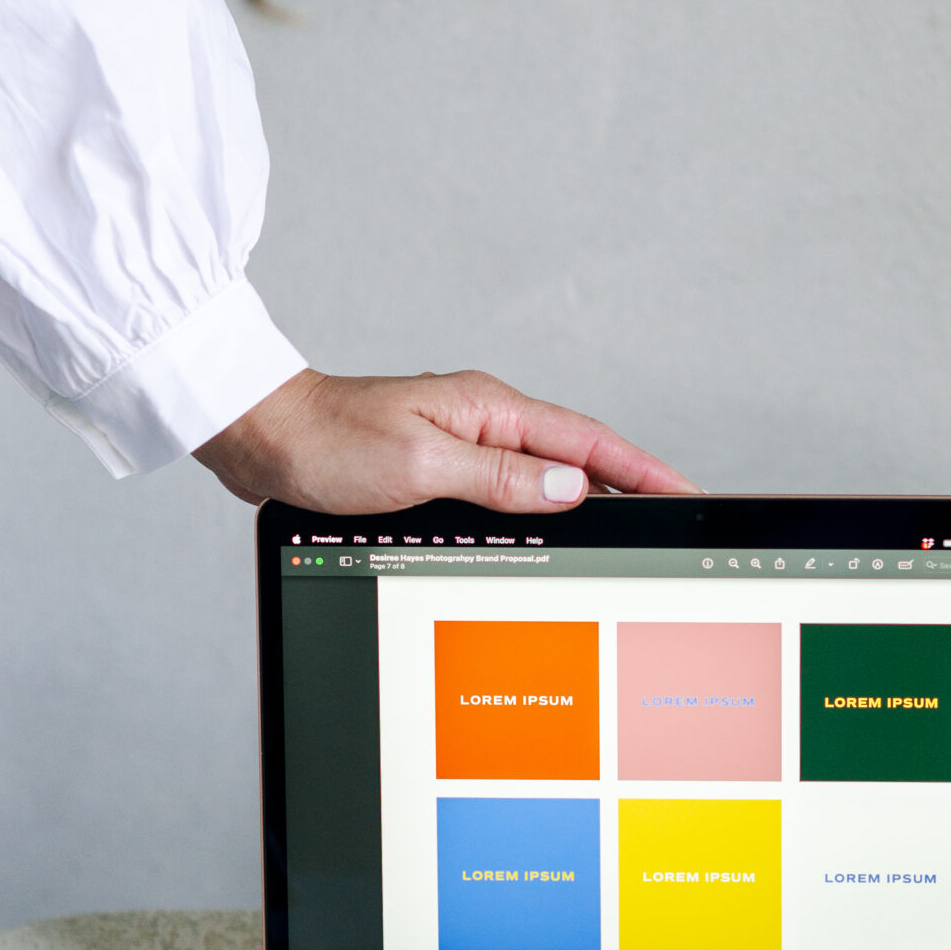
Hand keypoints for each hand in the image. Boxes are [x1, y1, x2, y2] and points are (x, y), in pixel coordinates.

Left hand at [195, 367, 700, 513]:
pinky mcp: (440, 468)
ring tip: (631, 536)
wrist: (261, 439)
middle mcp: (483, 422)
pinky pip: (508, 492)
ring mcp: (463, 444)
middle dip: (631, 488)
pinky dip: (538, 514)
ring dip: (587, 505)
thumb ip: (498, 477)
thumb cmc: (327, 444)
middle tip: (678, 521)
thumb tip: (569, 489)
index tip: (688, 493)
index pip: (588, 444)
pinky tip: (548, 539)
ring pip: (543, 479)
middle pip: (577, 460)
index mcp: (489, 410)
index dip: (644, 470)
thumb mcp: (420, 465)